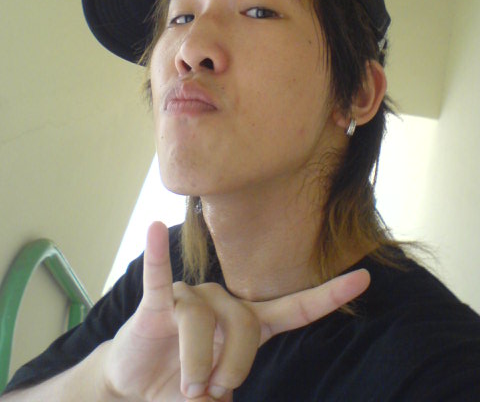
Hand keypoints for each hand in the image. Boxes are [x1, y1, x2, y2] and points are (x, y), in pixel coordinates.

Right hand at [102, 222, 369, 400]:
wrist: (135, 388)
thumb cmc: (182, 387)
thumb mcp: (217, 398)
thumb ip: (230, 394)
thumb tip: (223, 400)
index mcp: (248, 323)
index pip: (295, 308)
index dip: (329, 295)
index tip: (364, 278)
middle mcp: (224, 302)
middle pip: (247, 324)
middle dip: (233, 368)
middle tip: (211, 393)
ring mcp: (192, 298)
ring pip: (205, 323)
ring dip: (198, 365)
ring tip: (188, 387)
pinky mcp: (159, 302)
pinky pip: (159, 276)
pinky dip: (158, 253)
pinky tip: (156, 228)